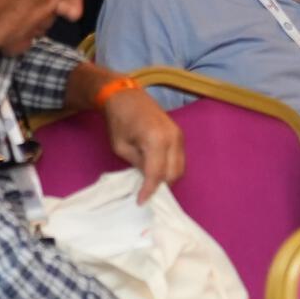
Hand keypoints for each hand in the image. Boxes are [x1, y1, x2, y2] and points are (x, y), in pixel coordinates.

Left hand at [102, 83, 185, 198]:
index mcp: (156, 140)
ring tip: (152, 184)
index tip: (141, 202)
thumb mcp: (120, 147)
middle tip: (145, 194)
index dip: (149, 190)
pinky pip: (180, 159)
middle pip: (173, 173)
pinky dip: (170, 169)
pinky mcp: (180, 136)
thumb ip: (137, 164)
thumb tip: (146, 178)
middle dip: (161, 186)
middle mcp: (173, 139)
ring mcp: (179, 136)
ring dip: (167, 179)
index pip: (157, 174)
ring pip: (180, 168)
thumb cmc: (119, 120)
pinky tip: (158, 172)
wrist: (127, 97)